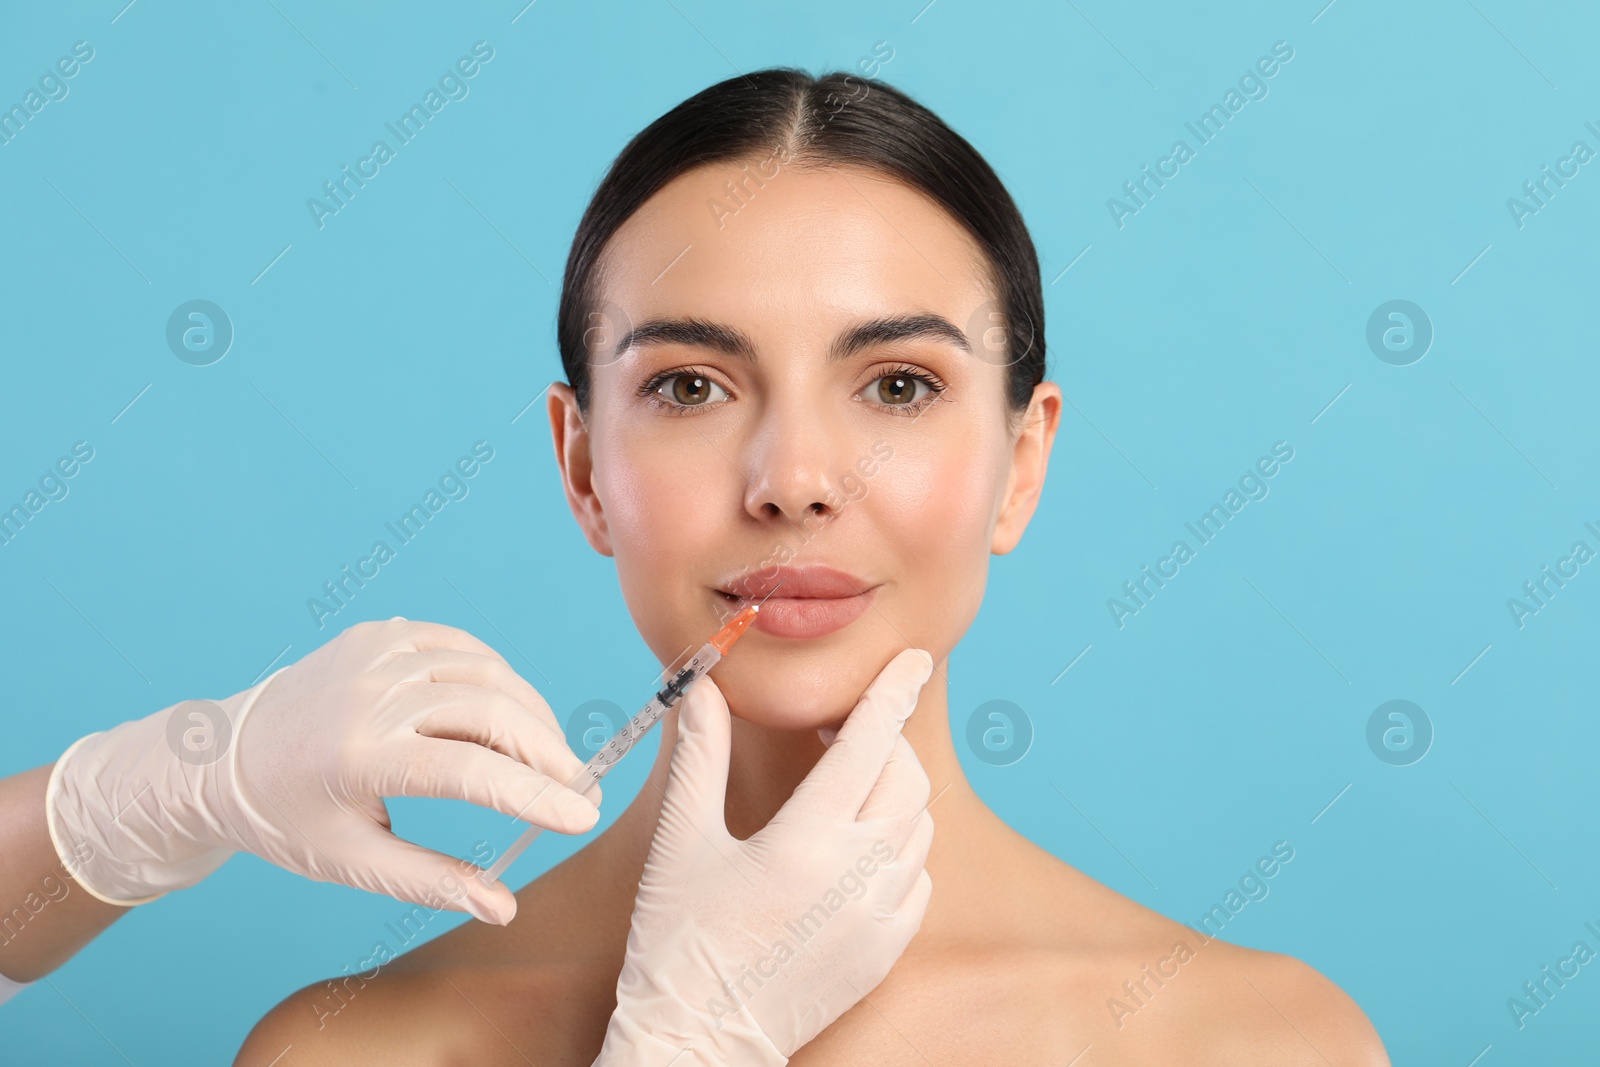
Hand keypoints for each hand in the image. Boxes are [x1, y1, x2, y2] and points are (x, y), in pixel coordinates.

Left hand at [45, 617, 599, 924]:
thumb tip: (503, 907)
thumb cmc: (287, 819)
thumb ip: (432, 881)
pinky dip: (498, 677)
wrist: (221, 757)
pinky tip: (513, 711)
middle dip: (547, 752)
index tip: (582, 815)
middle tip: (581, 786)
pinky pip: (461, 647)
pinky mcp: (380, 636)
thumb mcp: (351, 863)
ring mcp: (375, 656)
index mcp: (357, 757)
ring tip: (551, 756)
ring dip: (531, 713)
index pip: (467, 772)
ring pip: (485, 673)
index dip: (534, 795)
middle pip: (488, 712)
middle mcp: (368, 696)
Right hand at [594, 648, 936, 1065]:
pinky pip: (917, 879)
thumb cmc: (678, 943)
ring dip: (893, 794)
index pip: (868, 744)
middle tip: (844, 734)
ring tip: (844, 790)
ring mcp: (879, 919)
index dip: (893, 692)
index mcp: (805, 841)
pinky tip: (854, 850)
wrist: (698, 1043)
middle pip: (905, 779)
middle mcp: (856, 877)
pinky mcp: (886, 952)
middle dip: (885, 741)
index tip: (914, 660)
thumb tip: (703, 687)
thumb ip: (698, 757)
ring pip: (918, 827)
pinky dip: (898, 850)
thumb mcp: (681, 843)